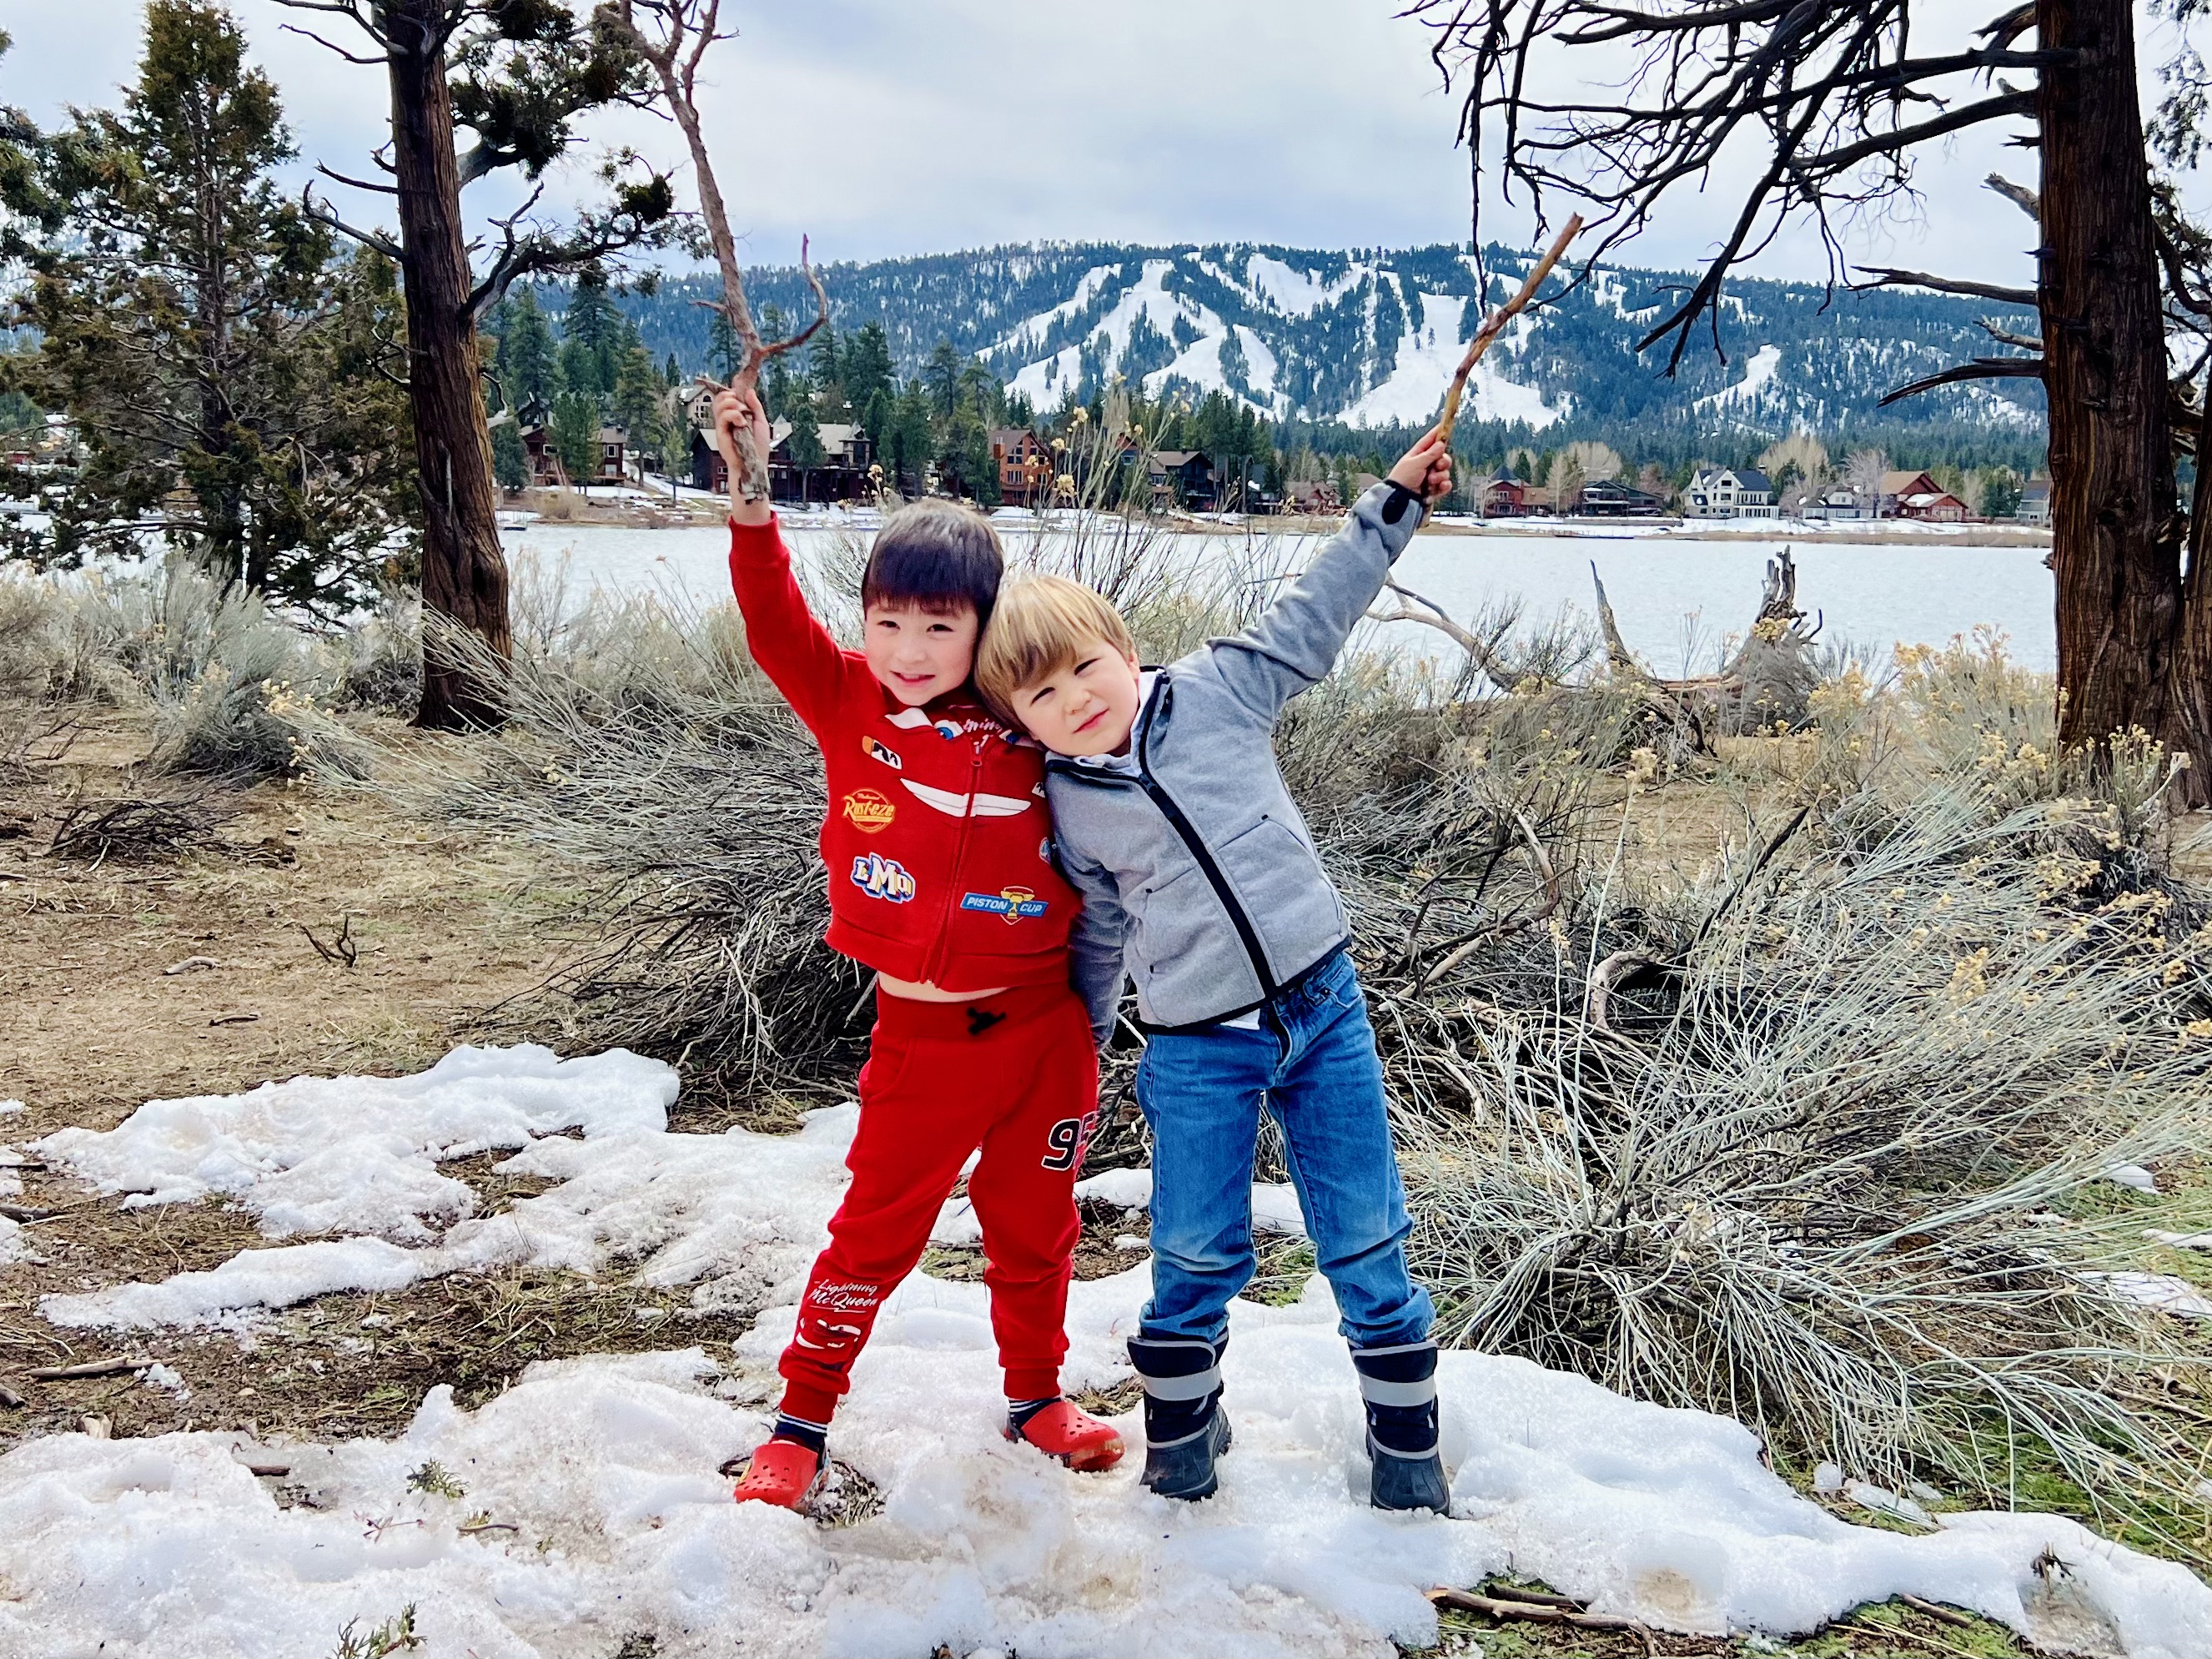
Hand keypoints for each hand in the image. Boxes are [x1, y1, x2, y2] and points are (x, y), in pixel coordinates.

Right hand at [713, 386, 773, 523]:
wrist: (755, 465)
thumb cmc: (758, 449)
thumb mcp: (761, 422)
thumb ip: (755, 406)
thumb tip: (749, 392)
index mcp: (736, 416)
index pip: (728, 398)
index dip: (733, 391)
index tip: (740, 387)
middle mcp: (728, 420)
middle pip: (720, 398)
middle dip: (730, 395)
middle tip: (741, 404)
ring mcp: (723, 426)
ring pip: (719, 405)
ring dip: (732, 404)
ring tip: (742, 413)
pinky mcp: (720, 433)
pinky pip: (722, 417)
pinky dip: (733, 415)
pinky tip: (742, 423)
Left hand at [1387, 427, 1452, 505]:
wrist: (1399, 499)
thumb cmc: (1403, 478)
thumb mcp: (1416, 463)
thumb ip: (1430, 454)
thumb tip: (1441, 443)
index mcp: (1419, 454)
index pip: (1430, 440)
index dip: (1438, 433)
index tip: (1445, 425)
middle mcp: (1426, 464)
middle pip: (1443, 457)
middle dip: (1443, 461)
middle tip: (1438, 465)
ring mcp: (1431, 477)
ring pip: (1445, 472)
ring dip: (1440, 476)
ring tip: (1429, 481)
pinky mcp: (1434, 489)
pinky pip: (1446, 484)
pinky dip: (1444, 486)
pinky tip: (1440, 487)